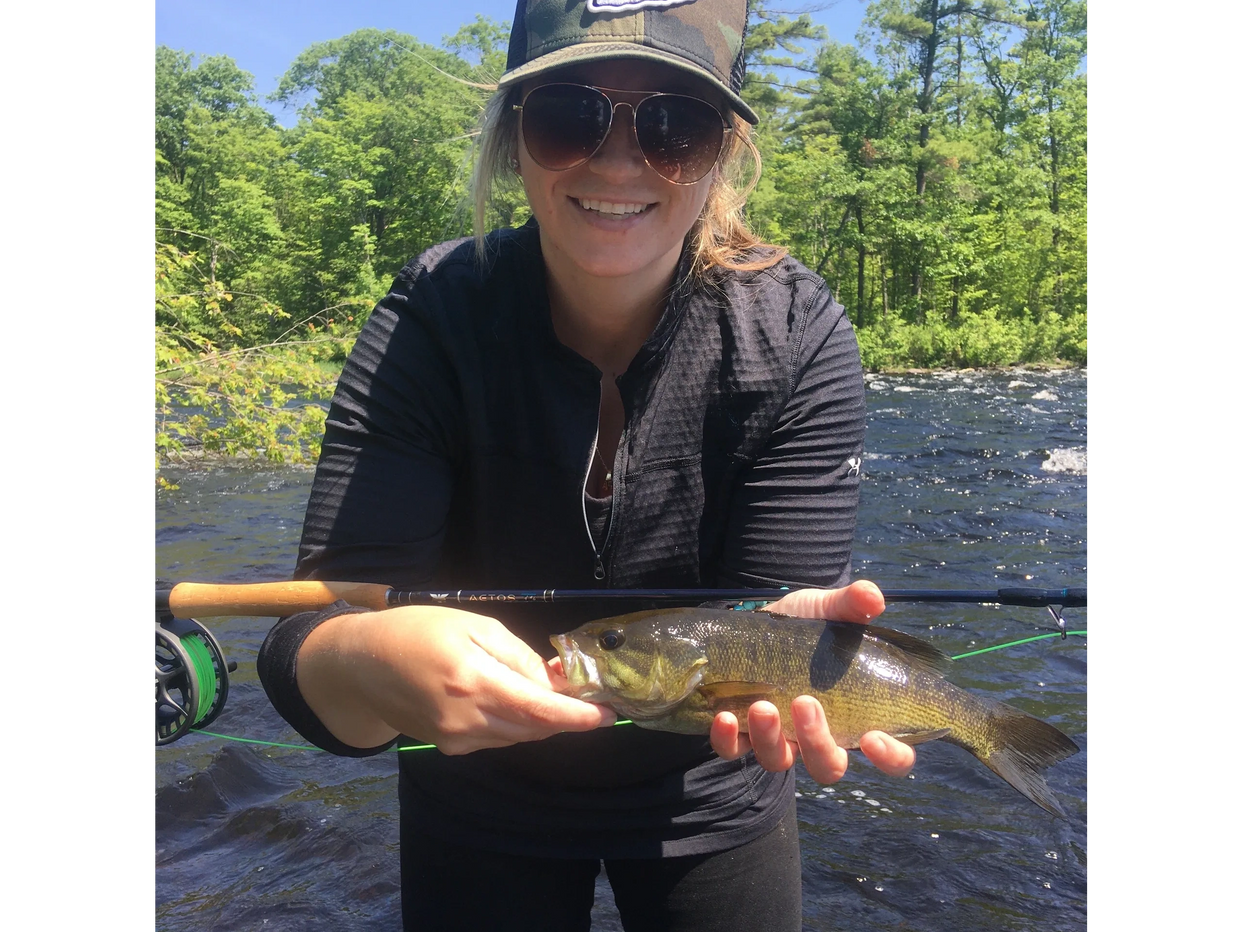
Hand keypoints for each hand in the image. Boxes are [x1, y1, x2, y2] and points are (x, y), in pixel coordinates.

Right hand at [298, 606, 615, 753]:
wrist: (360, 664)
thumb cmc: (416, 631)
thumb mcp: (471, 625)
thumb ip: (516, 655)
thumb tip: (554, 680)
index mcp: (474, 682)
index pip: (540, 710)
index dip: (579, 716)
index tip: (610, 714)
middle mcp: (467, 720)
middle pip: (534, 729)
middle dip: (567, 718)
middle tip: (592, 700)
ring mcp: (455, 739)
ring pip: (517, 737)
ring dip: (542, 721)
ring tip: (556, 696)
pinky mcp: (447, 746)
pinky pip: (496, 739)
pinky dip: (516, 724)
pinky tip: (519, 704)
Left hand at [708, 580, 916, 782]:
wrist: (756, 620)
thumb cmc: (805, 624)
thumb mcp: (829, 609)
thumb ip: (852, 604)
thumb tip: (873, 597)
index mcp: (857, 715)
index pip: (892, 755)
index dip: (890, 757)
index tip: (873, 738)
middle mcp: (819, 736)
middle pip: (828, 767)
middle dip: (818, 744)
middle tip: (805, 703)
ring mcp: (780, 738)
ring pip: (780, 761)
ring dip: (770, 739)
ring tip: (761, 705)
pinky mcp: (741, 732)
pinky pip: (734, 750)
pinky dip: (727, 739)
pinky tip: (723, 716)